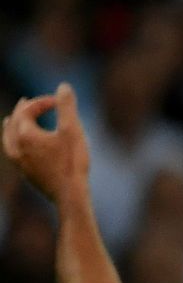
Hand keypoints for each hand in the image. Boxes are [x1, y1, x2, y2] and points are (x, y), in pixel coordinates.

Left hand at [2, 84, 89, 203]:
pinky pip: (13, 152)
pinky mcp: (25, 173)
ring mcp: (19, 161)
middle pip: (13, 122)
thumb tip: (63, 86)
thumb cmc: (72, 162)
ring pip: (8, 138)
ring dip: (11, 127)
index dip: (42, 102)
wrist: (70, 196)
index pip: (27, 110)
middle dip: (22, 111)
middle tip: (28, 102)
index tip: (58, 101)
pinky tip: (21, 146)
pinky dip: (15, 142)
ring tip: (11, 121)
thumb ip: (67, 107)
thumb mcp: (73, 130)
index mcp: (25, 133)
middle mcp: (16, 146)